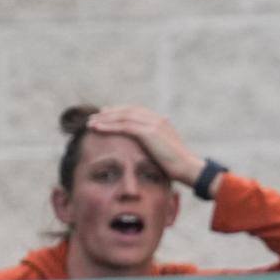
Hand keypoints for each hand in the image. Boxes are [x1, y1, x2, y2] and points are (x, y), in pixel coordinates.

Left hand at [87, 105, 203, 186]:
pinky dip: (109, 126)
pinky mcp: (149, 132)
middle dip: (109, 113)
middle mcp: (157, 118)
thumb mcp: (166, 153)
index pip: (136, 111)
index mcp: (161, 121)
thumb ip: (157, 147)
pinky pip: (123, 126)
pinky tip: (97, 128)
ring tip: (91, 123)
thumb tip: (150, 153)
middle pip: (127, 110)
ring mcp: (153, 124)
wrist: (189, 169)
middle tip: (94, 117)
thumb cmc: (179, 167)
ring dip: (105, 119)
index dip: (119, 112)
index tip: (106, 115)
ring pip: (123, 116)